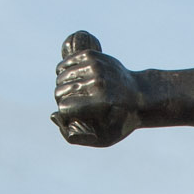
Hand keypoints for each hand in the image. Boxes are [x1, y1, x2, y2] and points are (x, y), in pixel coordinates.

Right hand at [51, 31, 142, 146]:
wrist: (140, 94)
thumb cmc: (120, 120)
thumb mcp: (104, 138)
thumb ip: (76, 137)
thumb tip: (53, 115)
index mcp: (102, 102)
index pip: (64, 107)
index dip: (64, 114)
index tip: (72, 116)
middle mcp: (98, 82)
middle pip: (60, 91)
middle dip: (61, 100)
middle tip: (71, 103)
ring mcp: (96, 66)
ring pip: (60, 76)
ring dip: (61, 86)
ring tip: (71, 92)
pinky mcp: (93, 56)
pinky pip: (65, 63)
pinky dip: (63, 71)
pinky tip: (70, 78)